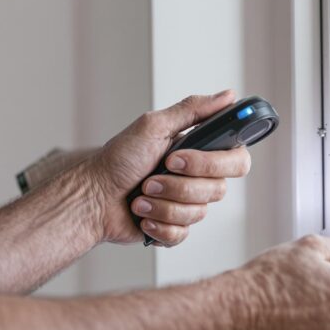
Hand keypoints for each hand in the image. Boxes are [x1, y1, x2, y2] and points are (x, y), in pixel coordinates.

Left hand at [81, 91, 251, 245]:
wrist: (92, 197)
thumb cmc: (118, 160)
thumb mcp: (153, 126)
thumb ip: (193, 110)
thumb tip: (227, 96)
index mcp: (199, 151)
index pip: (236, 159)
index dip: (215, 164)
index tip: (180, 159)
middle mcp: (198, 178)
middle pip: (219, 189)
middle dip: (180, 185)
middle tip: (152, 177)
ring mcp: (187, 203)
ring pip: (198, 212)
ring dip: (162, 204)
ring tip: (141, 194)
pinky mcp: (175, 227)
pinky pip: (183, 233)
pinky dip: (158, 223)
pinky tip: (142, 215)